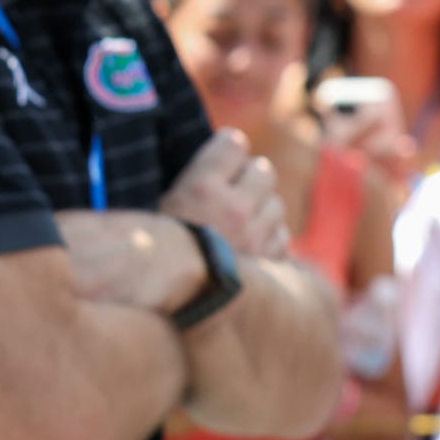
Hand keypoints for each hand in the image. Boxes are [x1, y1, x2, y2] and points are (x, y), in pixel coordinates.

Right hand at [160, 130, 288, 262]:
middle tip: (235, 186)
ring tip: (240, 218)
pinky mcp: (267, 258)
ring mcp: (255, 233)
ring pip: (276, 203)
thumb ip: (195, 178)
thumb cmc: (158, 247)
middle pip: (263, 170)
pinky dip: (269, 236)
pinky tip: (249, 242)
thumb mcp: (163, 205)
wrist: (172, 295)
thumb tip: (223, 154)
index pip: (234, 143)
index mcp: (201, 186)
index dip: (228, 148)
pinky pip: (281, 235)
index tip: (223, 155)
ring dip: (262, 207)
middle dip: (251, 175)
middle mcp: (234, 206)